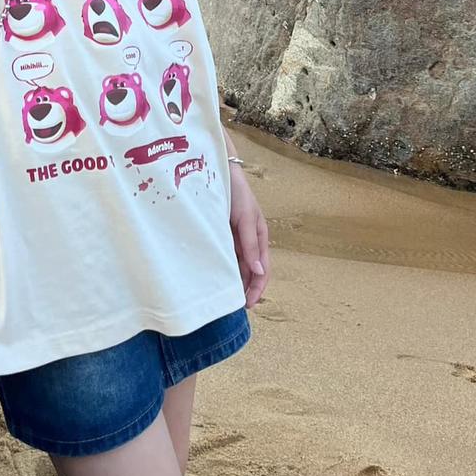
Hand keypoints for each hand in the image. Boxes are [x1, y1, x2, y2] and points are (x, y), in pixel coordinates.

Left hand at [228, 166, 269, 308]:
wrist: (216, 167)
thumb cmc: (235, 190)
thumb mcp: (246, 216)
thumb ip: (251, 243)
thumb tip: (259, 272)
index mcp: (259, 235)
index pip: (262, 269)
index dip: (257, 288)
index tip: (248, 305)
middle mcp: (247, 239)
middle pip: (249, 270)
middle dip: (245, 289)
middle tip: (233, 308)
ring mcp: (233, 236)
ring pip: (235, 264)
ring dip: (233, 280)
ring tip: (223, 298)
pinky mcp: (219, 232)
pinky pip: (223, 254)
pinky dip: (222, 267)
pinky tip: (213, 277)